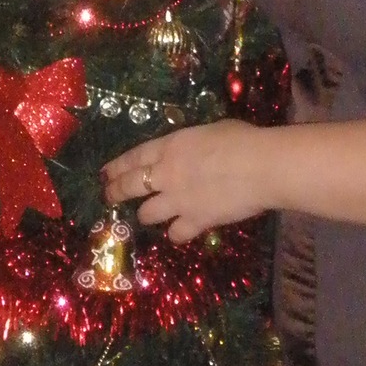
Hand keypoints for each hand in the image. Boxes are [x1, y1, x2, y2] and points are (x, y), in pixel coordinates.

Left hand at [100, 123, 273, 241]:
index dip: (116, 167)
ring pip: (146, 214)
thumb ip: (193, 144)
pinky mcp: (195, 221)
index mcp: (170, 147)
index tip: (104, 175)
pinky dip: (176, 233)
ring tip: (147, 216)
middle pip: (130, 186)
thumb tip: (194, 150)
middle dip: (115, 192)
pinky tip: (179, 232)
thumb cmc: (242, 140)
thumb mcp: (209, 132)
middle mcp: (166, 174)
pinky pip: (175, 234)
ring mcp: (178, 200)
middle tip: (108, 197)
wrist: (261, 166)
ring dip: (146, 215)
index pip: (133, 158)